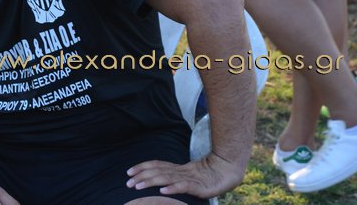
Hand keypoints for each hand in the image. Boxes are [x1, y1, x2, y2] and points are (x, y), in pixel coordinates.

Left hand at [125, 153, 244, 198]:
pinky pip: (184, 187)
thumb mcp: (189, 177)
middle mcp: (181, 171)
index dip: (142, 167)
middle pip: (157, 171)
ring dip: (151, 182)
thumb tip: (162, 184)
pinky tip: (164, 191)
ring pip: (167, 178)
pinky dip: (173, 188)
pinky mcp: (199, 187)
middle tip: (127, 182)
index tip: (128, 172)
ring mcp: (189, 178)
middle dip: (141, 176)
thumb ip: (176, 178)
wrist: (229, 170)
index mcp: (178, 168)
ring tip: (138, 186)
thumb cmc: (210, 175)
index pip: (156, 165)